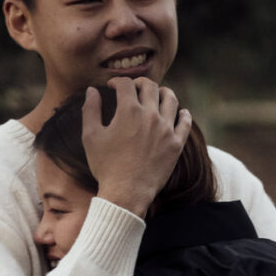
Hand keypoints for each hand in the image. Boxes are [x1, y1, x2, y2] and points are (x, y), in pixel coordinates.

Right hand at [82, 77, 191, 217]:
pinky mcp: (176, 144)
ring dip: (163, 92)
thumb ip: (90, 110)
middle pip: (150, 86)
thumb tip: (92, 90)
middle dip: (140, 83)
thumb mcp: (91, 137)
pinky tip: (180, 112)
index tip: (113, 87)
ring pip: (171, 99)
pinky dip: (183, 114)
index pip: (125, 84)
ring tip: (158, 95)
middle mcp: (150, 115)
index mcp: (128, 111)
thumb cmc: (105, 166)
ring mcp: (166, 129)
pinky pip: (185, 122)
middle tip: (134, 88)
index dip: (117, 82)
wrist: (126, 193)